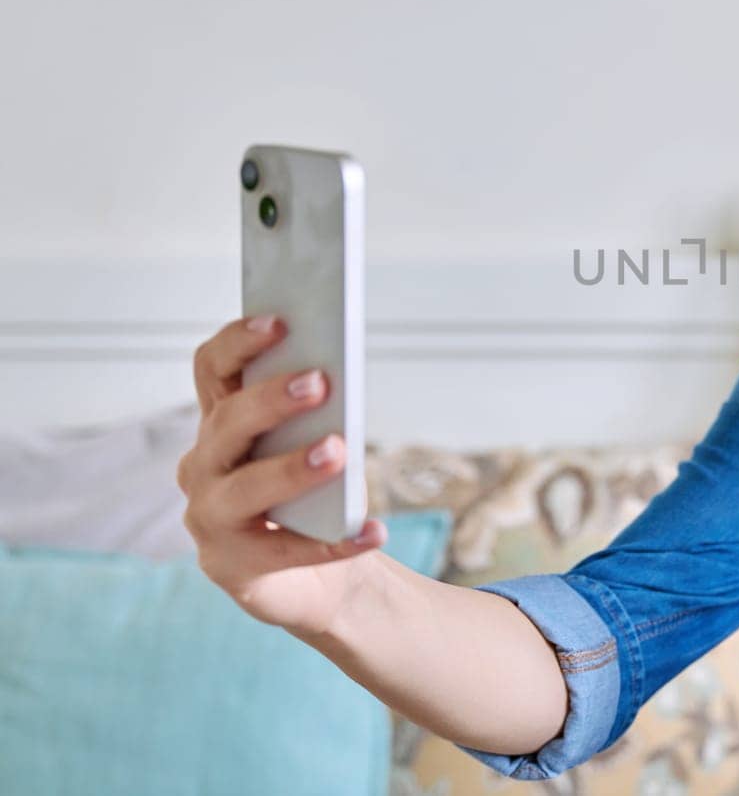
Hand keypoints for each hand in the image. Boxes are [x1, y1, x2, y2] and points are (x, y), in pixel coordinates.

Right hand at [178, 316, 388, 638]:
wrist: (312, 578)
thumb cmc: (311, 497)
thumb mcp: (311, 447)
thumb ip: (316, 415)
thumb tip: (340, 377)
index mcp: (221, 423)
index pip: (213, 369)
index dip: (239, 342)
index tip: (280, 321)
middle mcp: (203, 466)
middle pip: (229, 422)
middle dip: (272, 399)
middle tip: (321, 382)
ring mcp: (209, 518)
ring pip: (245, 488)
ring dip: (292, 468)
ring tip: (338, 452)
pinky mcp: (232, 567)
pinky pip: (286, 551)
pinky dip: (334, 542)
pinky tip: (373, 531)